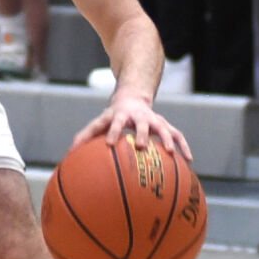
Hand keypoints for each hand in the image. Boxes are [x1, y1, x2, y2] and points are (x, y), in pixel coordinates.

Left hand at [73, 93, 190, 160]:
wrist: (133, 97)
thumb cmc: (112, 116)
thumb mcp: (100, 122)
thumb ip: (86, 135)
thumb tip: (69, 153)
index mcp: (121, 116)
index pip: (115, 122)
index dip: (113, 132)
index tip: (110, 144)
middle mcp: (139, 116)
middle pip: (142, 124)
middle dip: (142, 134)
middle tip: (142, 147)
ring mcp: (153, 119)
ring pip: (163, 127)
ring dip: (167, 139)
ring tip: (170, 153)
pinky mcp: (164, 124)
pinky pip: (177, 135)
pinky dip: (183, 146)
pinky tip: (189, 161)